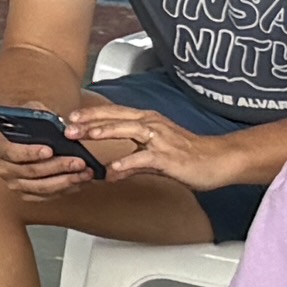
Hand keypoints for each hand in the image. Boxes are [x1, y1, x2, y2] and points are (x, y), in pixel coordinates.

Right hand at [0, 107, 95, 199]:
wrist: (24, 141)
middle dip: (58, 167)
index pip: (13, 152)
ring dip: (66, 181)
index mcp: (0, 148)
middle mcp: (4, 169)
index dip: (31, 152)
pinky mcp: (28, 194)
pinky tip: (80, 180)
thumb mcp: (30, 112)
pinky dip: (66, 189)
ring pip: (42, 187)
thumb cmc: (28, 126)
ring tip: (86, 172)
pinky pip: (48, 196)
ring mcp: (16, 184)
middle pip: (31, 171)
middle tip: (79, 162)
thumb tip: (54, 121)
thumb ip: (38, 113)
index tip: (50, 150)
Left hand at [63, 103, 191, 186]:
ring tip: (87, 135)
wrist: (218, 161)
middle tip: (68, 126)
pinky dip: (128, 162)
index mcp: (148, 121)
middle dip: (91, 121)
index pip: (115, 113)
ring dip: (107, 131)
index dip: (92, 114)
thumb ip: (133, 164)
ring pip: (130, 130)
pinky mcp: (169, 157)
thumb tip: (112, 172)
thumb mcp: (155, 159)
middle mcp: (153, 125)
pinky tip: (113, 168)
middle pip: (117, 117)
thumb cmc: (189, 157)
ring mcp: (161, 140)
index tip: (70, 118)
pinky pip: (145, 158)